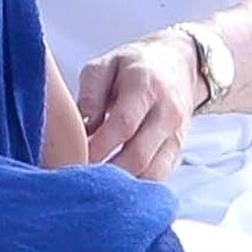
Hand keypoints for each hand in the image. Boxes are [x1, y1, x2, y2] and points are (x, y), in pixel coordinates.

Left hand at [76, 33, 202, 181]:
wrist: (178, 64)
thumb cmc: (133, 66)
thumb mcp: (106, 64)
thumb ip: (90, 93)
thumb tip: (82, 128)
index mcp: (146, 86)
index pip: (124, 124)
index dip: (98, 146)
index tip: (74, 157)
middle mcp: (167, 112)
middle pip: (138, 155)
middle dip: (106, 173)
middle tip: (79, 179)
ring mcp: (177, 134)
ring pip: (151, 172)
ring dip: (122, 185)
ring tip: (95, 186)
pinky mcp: (178, 150)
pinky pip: (159, 177)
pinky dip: (136, 186)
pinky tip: (115, 185)